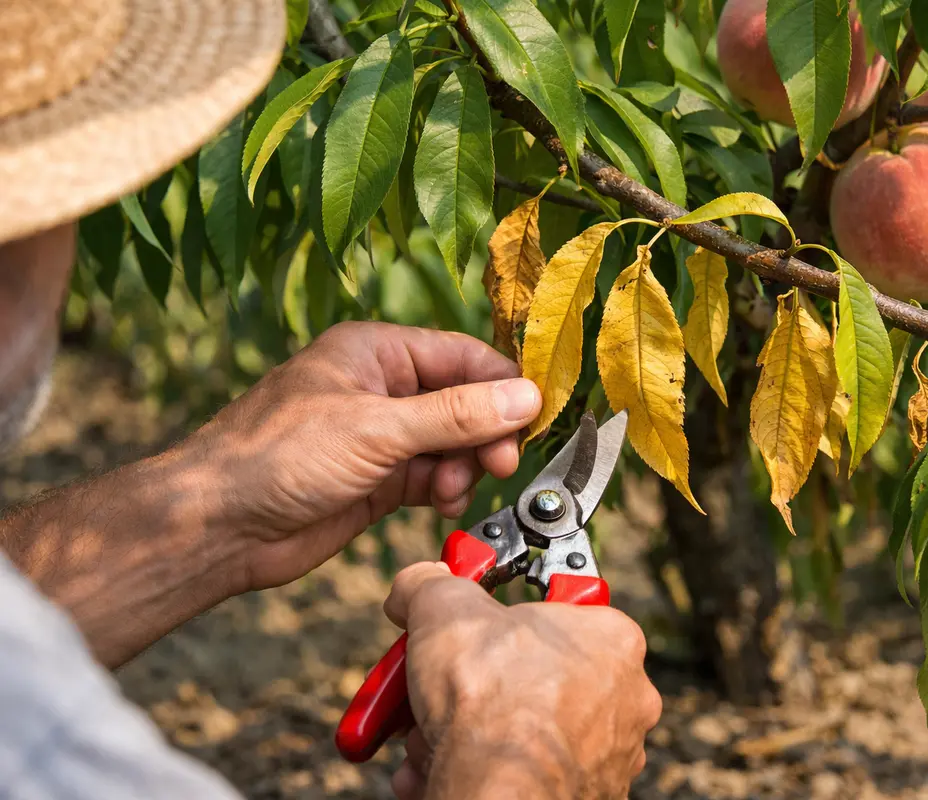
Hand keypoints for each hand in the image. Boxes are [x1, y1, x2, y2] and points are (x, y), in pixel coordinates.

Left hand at [180, 322, 541, 592]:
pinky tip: (440, 502)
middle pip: (465, 402)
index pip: (463, 357)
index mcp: (376, 353)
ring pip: (454, 444)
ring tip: (449, 489)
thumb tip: (525, 397)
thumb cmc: (276, 457)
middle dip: (485, 433)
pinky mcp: (379, 480)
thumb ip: (455, 415)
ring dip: (465, 466)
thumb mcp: (376, 429)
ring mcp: (382, 437)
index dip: (502, 386)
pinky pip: (434, 477)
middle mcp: (382, 389)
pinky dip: (447, 489)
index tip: (531, 418)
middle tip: (498, 463)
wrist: (219, 528)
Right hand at [384, 562, 660, 799]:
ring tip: (431, 738)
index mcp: (611, 640)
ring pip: (525, 731)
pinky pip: (527, 774)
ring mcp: (609, 755)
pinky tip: (439, 772)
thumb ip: (431, 585)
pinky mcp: (586, 796)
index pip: (555, 614)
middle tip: (437, 687)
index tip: (471, 626)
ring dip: (470, 733)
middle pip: (531, 679)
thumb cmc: (493, 701)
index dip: (500, 620)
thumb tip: (417, 583)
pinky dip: (482, 771)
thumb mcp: (445, 610)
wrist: (498, 796)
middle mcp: (624, 699)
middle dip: (473, 687)